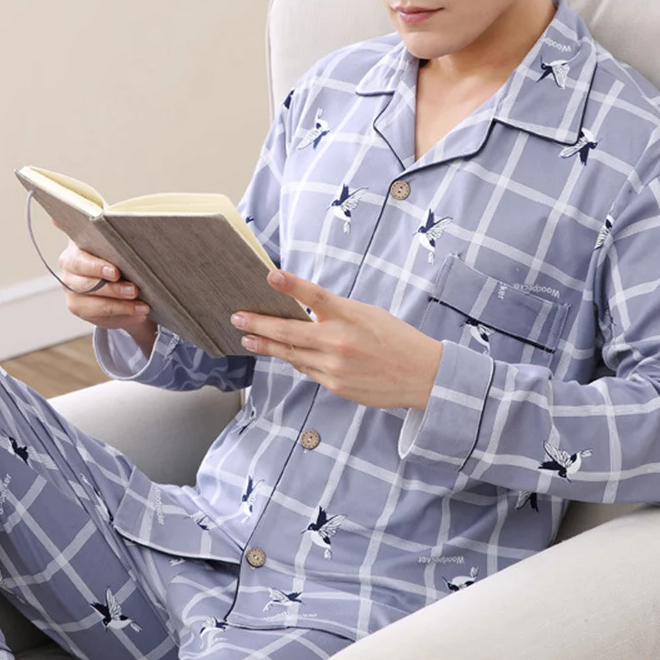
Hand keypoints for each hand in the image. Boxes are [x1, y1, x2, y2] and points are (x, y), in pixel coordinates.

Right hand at [51, 220, 153, 331]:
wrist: (119, 276)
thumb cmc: (118, 252)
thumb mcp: (116, 238)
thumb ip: (105, 224)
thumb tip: (93, 205)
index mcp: (75, 246)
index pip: (79, 257)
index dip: (96, 266)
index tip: (115, 272)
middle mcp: (68, 268)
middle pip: (85, 282)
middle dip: (112, 288)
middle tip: (134, 289)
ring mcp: (71, 290)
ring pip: (92, 301)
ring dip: (120, 304)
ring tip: (142, 304)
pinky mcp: (79, 308)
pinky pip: (100, 316)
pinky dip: (122, 314)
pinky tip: (139, 312)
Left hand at [230, 270, 442, 410]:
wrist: (422, 376)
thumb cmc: (396, 339)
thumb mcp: (368, 314)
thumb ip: (337, 313)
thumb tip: (306, 311)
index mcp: (351, 316)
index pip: (316, 296)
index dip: (292, 284)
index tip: (271, 275)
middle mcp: (339, 342)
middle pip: (290, 331)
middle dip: (259, 323)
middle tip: (237, 317)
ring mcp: (335, 367)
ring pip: (291, 355)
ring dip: (267, 345)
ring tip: (248, 337)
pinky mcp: (335, 385)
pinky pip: (307, 370)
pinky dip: (295, 360)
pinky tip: (282, 354)